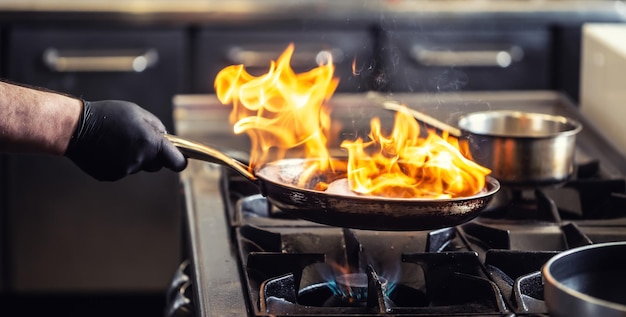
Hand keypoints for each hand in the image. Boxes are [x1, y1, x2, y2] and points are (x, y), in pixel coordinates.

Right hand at [64, 100, 186, 180]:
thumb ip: (157, 127)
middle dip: (153, 155)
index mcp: (151, 144)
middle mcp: (140, 160)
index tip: (180, 158)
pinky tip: (107, 149)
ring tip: (117, 141)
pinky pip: (122, 170)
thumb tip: (166, 138)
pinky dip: (118, 162)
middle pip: (156, 165)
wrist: (76, 127)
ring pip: (138, 167)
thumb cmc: (108, 115)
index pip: (177, 162)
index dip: (179, 160)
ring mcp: (124, 170)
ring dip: (134, 157)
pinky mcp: (110, 176)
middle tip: (139, 141)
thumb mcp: (138, 112)